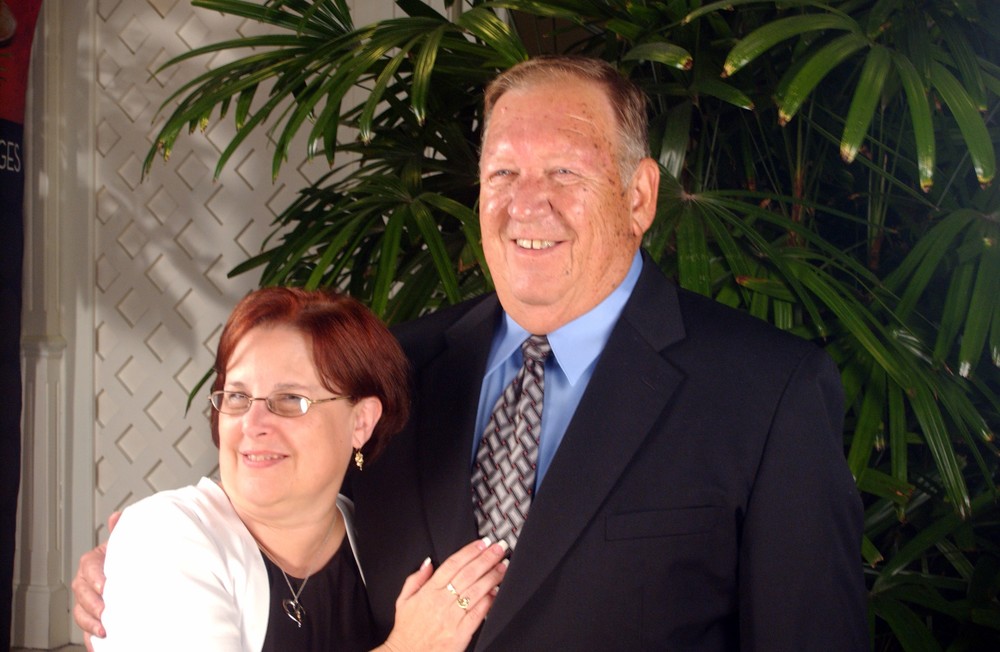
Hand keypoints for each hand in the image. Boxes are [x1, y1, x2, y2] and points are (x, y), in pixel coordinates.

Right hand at [72, 511, 119, 650]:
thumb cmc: (128, 557)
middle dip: (92, 604)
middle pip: (82, 593)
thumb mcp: (126, 542)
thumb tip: (117, 517)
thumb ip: (122, 529)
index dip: (95, 577)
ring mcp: (89, 600)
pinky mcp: (93, 617)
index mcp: (95, 561)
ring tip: (104, 630)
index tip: (105, 586)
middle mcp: (87, 581)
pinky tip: (98, 645)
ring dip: (90, 623)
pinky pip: (87, 630)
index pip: (89, 566)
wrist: (134, 571)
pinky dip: (91, 639)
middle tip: (106, 612)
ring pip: (81, 612)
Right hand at [379, 538, 508, 651]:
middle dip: (486, 559)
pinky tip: (496, 591)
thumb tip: (428, 563)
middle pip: (468, 574)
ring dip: (492, 577)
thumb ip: (416, 579)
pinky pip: (478, 614)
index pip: (452, 564)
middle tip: (499, 548)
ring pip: (476, 591)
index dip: (470, 551)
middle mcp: (441, 602)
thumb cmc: (407, 630)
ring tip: (503, 566)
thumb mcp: (403, 601)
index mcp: (428, 592)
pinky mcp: (460, 633)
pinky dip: (488, 601)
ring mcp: (452, 618)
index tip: (483, 543)